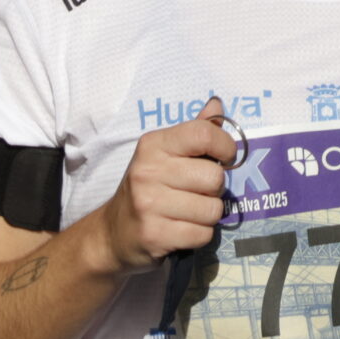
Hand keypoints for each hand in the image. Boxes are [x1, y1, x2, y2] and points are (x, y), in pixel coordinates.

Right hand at [91, 95, 239, 272]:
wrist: (114, 232)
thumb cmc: (148, 187)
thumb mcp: (164, 154)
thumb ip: (194, 131)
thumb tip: (217, 103)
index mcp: (153, 145)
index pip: (203, 134)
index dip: (225, 147)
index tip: (225, 158)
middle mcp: (148, 171)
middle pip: (214, 178)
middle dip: (214, 189)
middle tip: (197, 192)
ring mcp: (149, 204)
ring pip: (213, 210)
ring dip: (208, 215)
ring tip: (188, 212)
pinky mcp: (154, 235)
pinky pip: (203, 234)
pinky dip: (200, 235)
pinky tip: (182, 229)